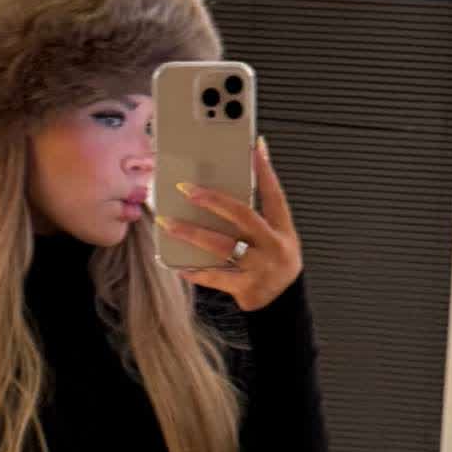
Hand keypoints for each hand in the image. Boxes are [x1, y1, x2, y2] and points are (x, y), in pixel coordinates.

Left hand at [156, 137, 302, 311]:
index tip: (253, 147)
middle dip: (213, 200)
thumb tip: (224, 189)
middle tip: (186, 189)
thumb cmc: (271, 262)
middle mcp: (274, 246)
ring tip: (168, 223)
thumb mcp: (275, 236)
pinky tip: (178, 265)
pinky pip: (216, 277)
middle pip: (243, 216)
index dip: (265, 171)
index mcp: (282, 229)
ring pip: (223, 246)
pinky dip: (196, 271)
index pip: (274, 194)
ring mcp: (261, 267)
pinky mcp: (247, 287)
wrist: (283, 303)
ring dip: (192, 233)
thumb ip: (256, 215)